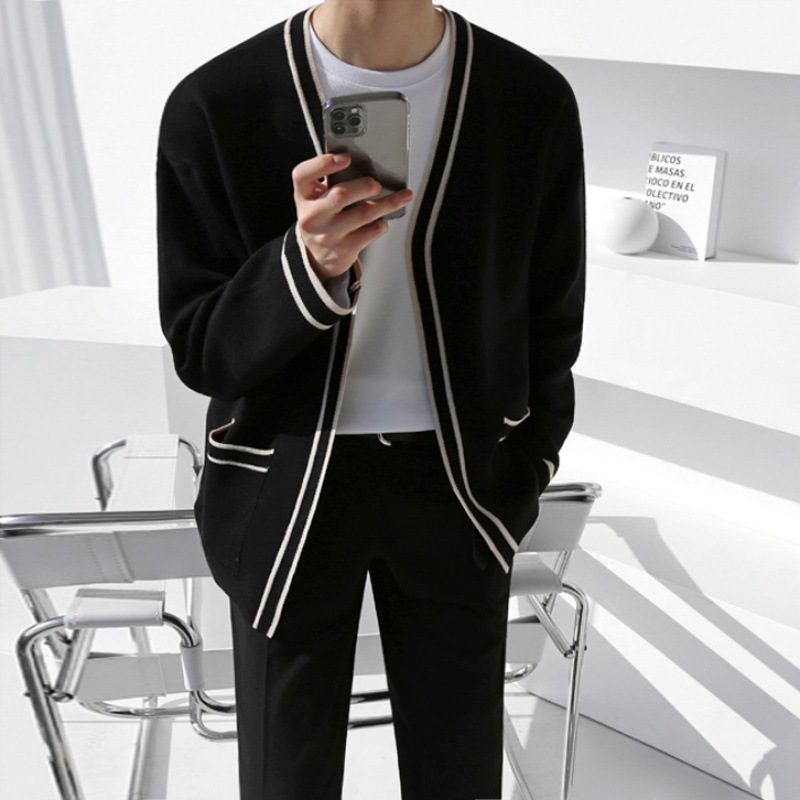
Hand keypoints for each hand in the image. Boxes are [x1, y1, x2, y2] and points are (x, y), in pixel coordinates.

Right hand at [292, 153, 412, 281]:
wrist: (319, 257)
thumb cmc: (324, 218)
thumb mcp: (318, 199)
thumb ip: (332, 182)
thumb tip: (367, 164)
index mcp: (303, 197)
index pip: (302, 175)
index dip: (323, 164)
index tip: (346, 157)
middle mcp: (311, 217)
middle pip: (340, 195)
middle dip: (366, 186)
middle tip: (377, 184)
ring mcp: (327, 235)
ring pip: (363, 214)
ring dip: (388, 203)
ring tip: (403, 196)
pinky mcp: (344, 249)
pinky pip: (370, 232)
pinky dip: (382, 224)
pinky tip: (384, 221)